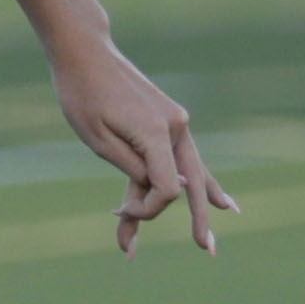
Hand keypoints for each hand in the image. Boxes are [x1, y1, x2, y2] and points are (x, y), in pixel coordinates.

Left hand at [52, 32, 237, 253]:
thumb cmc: (82, 95)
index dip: (145, 210)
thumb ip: (132, 168)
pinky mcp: (168, 120)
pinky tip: (222, 201)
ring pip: (193, 171)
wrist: (85, 52)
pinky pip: (183, 158)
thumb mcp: (98, 140)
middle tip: (208, 251)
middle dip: (199, 218)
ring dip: (201, 203)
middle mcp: (176, 126)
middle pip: (194, 182)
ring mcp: (176, 121)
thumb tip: (158, 191)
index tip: (116, 213)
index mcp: (158, 132)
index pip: (166, 189)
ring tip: (218, 230)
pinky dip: (196, 181)